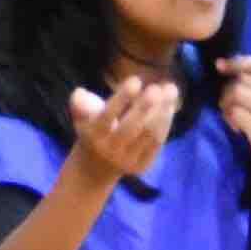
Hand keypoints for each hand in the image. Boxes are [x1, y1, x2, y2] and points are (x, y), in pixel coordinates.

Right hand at [63, 72, 176, 187]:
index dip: (122, 98)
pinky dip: (165, 122)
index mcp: (94, 135)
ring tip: (170, 90)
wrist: (95, 169)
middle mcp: (110, 150)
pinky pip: (157, 143)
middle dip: (146, 105)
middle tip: (157, 87)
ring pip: (149, 134)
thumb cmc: (91, 132)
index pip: (108, 115)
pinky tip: (170, 106)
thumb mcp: (80, 118)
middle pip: (132, 126)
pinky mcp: (142, 166)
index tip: (136, 80)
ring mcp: (127, 160)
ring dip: (162, 111)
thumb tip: (81, 94)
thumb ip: (80, 104)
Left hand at [217, 57, 250, 192]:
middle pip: (243, 79)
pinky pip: (236, 112)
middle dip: (229, 89)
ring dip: (227, 103)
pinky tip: (237, 129)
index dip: (236, 62)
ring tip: (232, 118)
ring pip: (237, 92)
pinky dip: (230, 118)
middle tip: (228, 106)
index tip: (220, 66)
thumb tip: (234, 73)